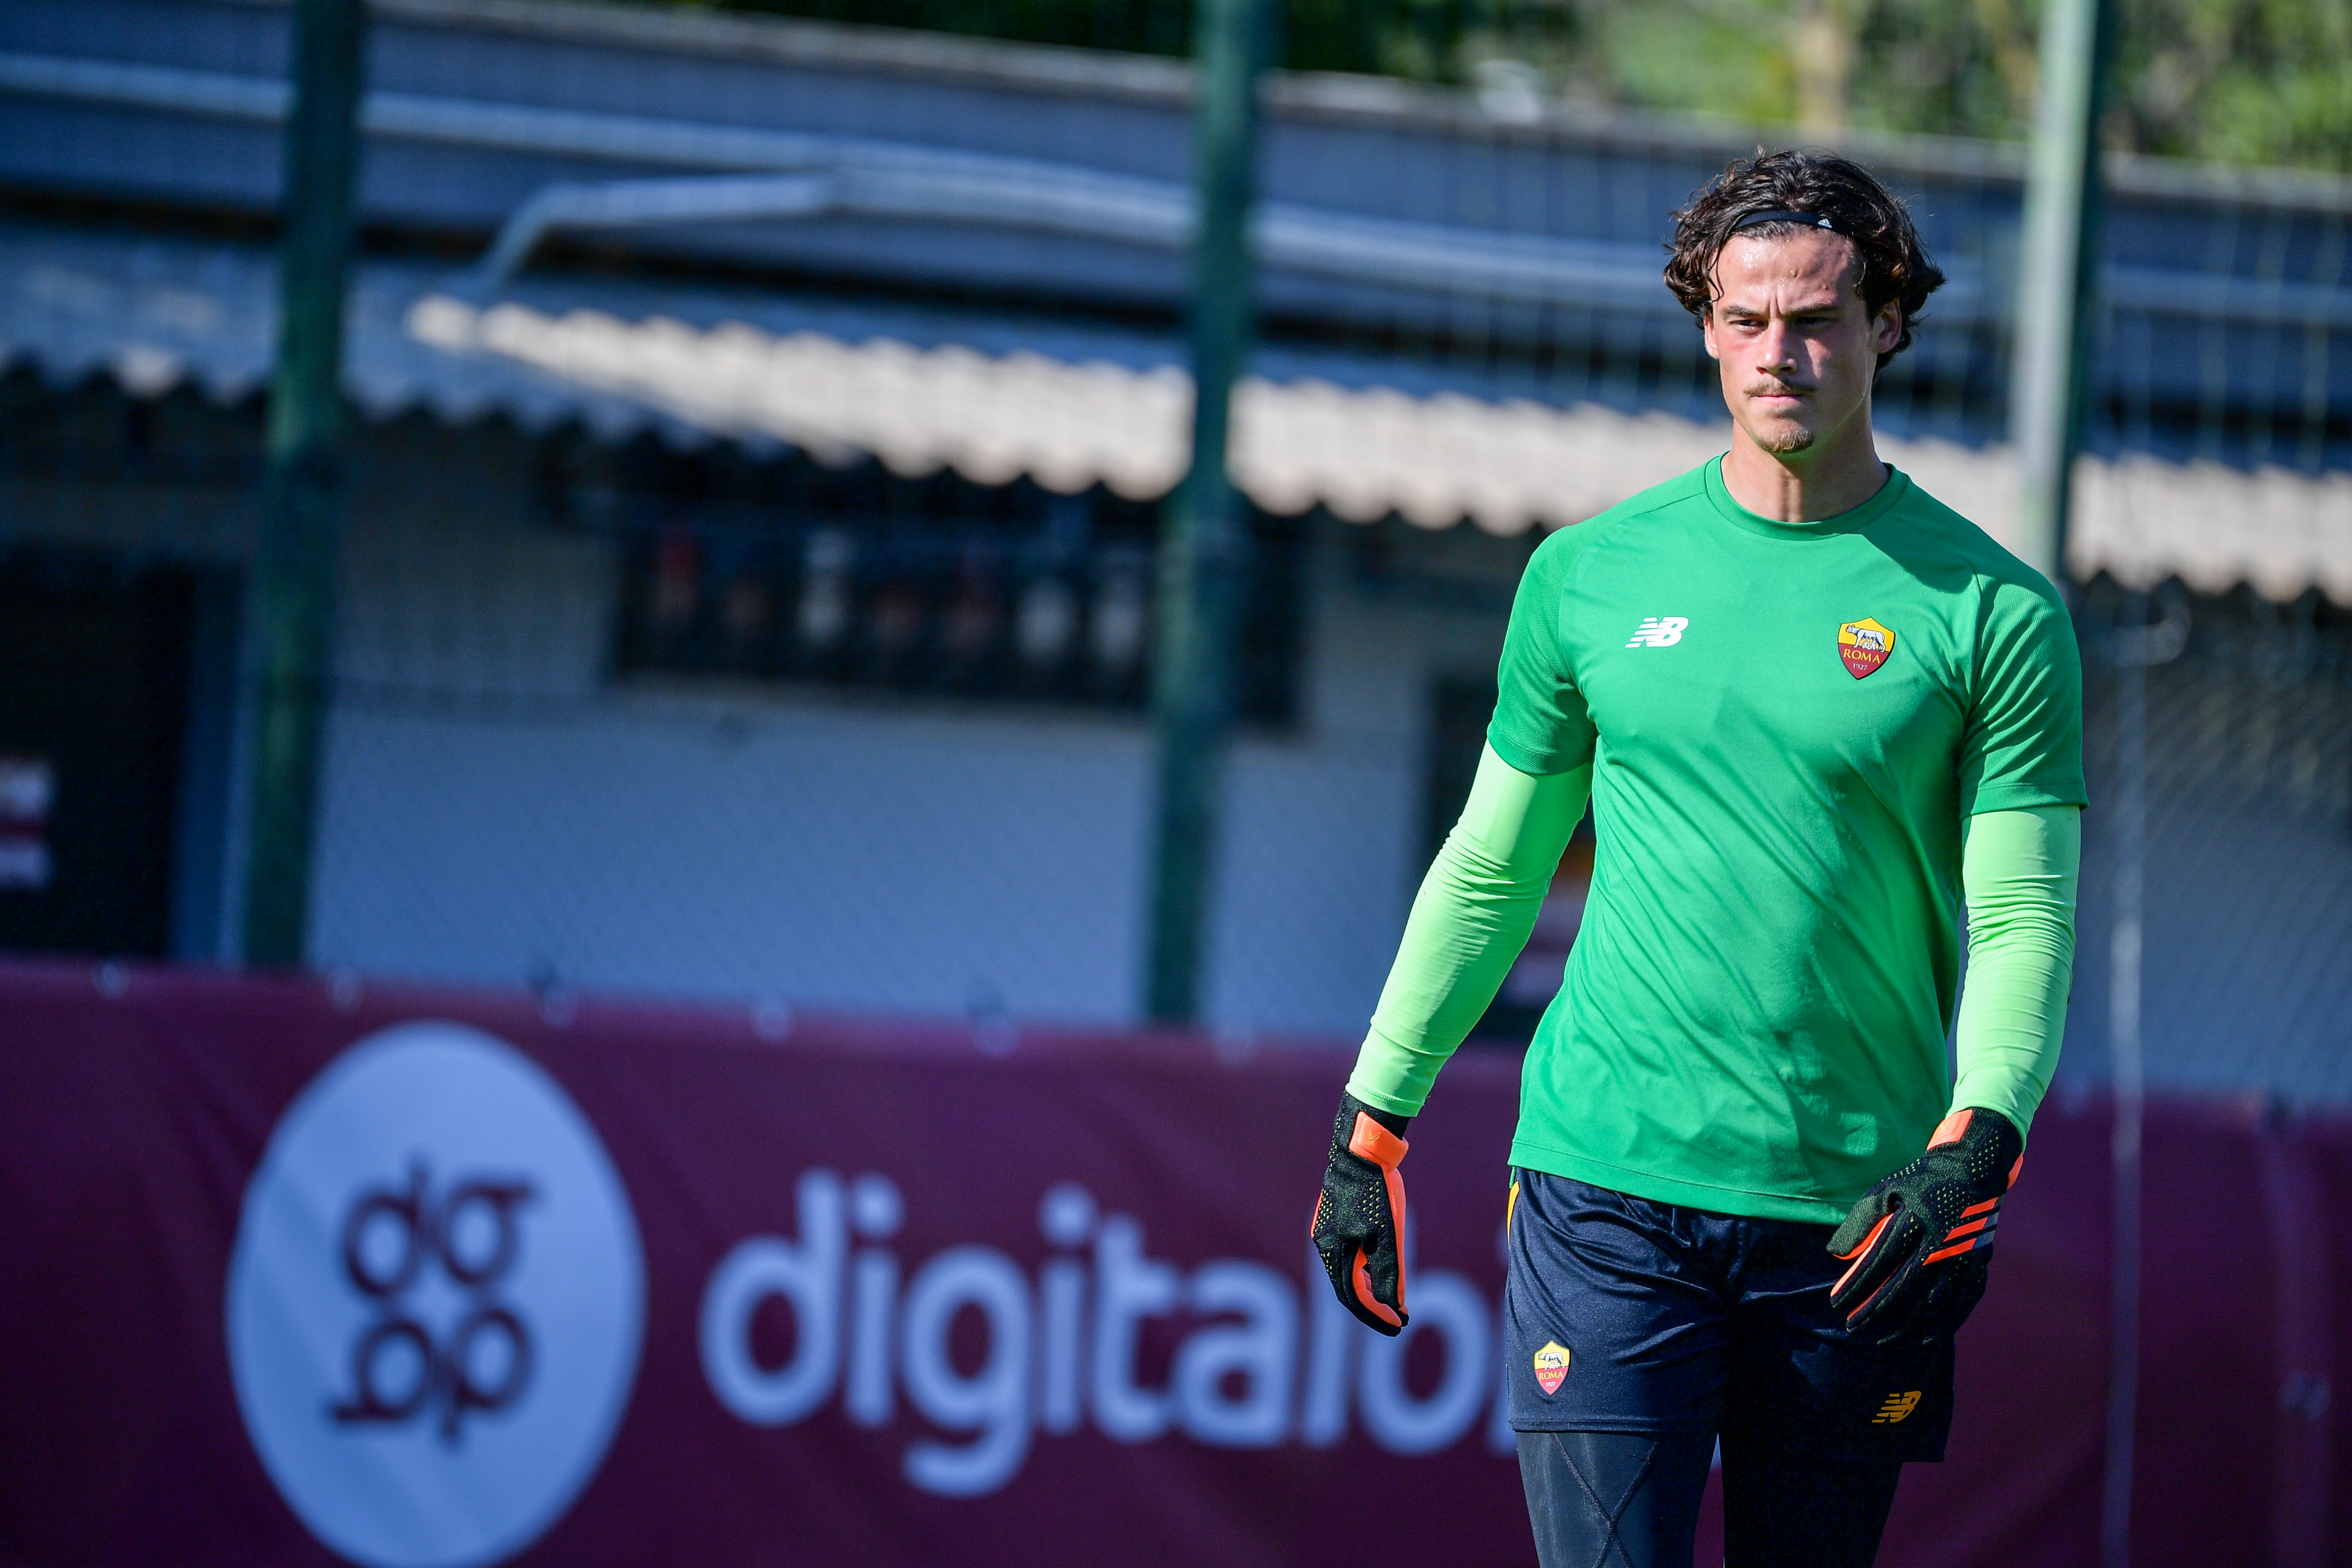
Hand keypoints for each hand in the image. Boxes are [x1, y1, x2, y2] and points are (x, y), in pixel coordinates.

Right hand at [1311, 1092, 1411, 1335]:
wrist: (1361, 1149)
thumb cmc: (1375, 1191)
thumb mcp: (1388, 1236)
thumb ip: (1390, 1274)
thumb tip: (1396, 1308)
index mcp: (1331, 1251)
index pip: (1352, 1297)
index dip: (1376, 1315)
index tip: (1399, 1325)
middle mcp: (1323, 1244)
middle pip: (1347, 1288)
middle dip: (1373, 1307)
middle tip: (1397, 1320)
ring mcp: (1326, 1232)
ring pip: (1346, 1272)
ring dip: (1369, 1289)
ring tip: (1394, 1300)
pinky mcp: (1333, 1221)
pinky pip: (1346, 1255)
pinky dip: (1364, 1269)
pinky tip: (1380, 1270)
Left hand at [1828, 1106, 2023, 1345]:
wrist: (1973, 1172)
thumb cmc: (1919, 1183)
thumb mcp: (1885, 1191)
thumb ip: (1860, 1222)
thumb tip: (1834, 1253)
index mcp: (1915, 1220)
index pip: (1879, 1262)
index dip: (1856, 1285)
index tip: (1836, 1303)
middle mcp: (1941, 1243)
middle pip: (1902, 1287)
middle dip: (1875, 1311)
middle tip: (1853, 1328)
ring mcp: (1964, 1258)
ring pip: (1931, 1302)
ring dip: (1905, 1324)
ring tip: (1881, 1339)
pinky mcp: (1979, 1268)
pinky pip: (1962, 1305)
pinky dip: (1944, 1325)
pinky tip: (1924, 1339)